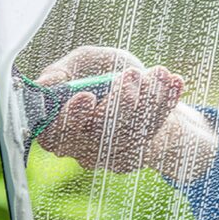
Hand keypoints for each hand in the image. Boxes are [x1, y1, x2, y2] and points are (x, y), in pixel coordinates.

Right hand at [35, 46, 217, 180]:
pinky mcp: (134, 157)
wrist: (143, 87)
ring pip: (127, 136)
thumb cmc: (106, 74)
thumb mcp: (85, 62)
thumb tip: (45, 84)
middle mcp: (78, 147)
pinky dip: (164, 105)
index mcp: (57, 125)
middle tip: (132, 76)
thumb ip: (63, 70)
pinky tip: (174, 82)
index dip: (70, 117)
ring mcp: (107, 156)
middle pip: (96, 137)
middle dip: (118, 105)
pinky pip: (150, 134)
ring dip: (146, 100)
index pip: (54, 133)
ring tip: (159, 73)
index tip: (88, 96)